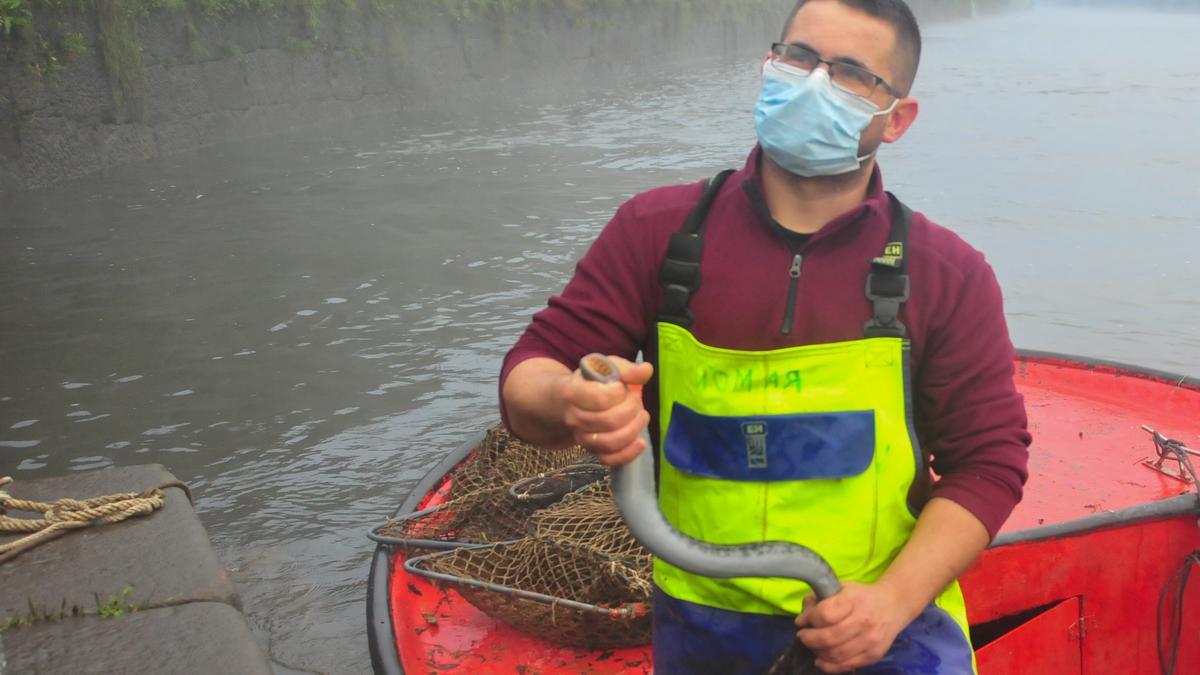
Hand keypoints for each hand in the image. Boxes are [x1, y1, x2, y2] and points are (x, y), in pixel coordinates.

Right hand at [561, 356, 652, 465]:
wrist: (573, 399)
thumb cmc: (593, 381)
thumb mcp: (607, 367)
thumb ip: (626, 369)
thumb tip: (647, 370)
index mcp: (573, 392)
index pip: (599, 399)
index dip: (618, 393)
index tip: (622, 386)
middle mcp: (574, 418)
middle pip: (608, 421)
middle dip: (631, 409)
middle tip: (636, 400)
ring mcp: (582, 436)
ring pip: (610, 442)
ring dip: (633, 430)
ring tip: (642, 416)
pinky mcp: (592, 450)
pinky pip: (609, 460)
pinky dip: (628, 454)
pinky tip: (641, 442)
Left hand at [794, 581, 911, 672]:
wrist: (894, 605)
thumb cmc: (862, 595)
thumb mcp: (840, 587)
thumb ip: (818, 599)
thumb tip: (801, 620)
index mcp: (854, 600)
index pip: (824, 614)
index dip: (809, 619)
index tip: (803, 620)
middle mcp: (864, 621)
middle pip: (828, 637)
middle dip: (809, 639)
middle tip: (803, 636)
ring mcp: (870, 640)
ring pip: (835, 654)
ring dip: (817, 652)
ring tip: (813, 645)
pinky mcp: (874, 655)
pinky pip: (846, 665)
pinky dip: (829, 666)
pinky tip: (821, 659)